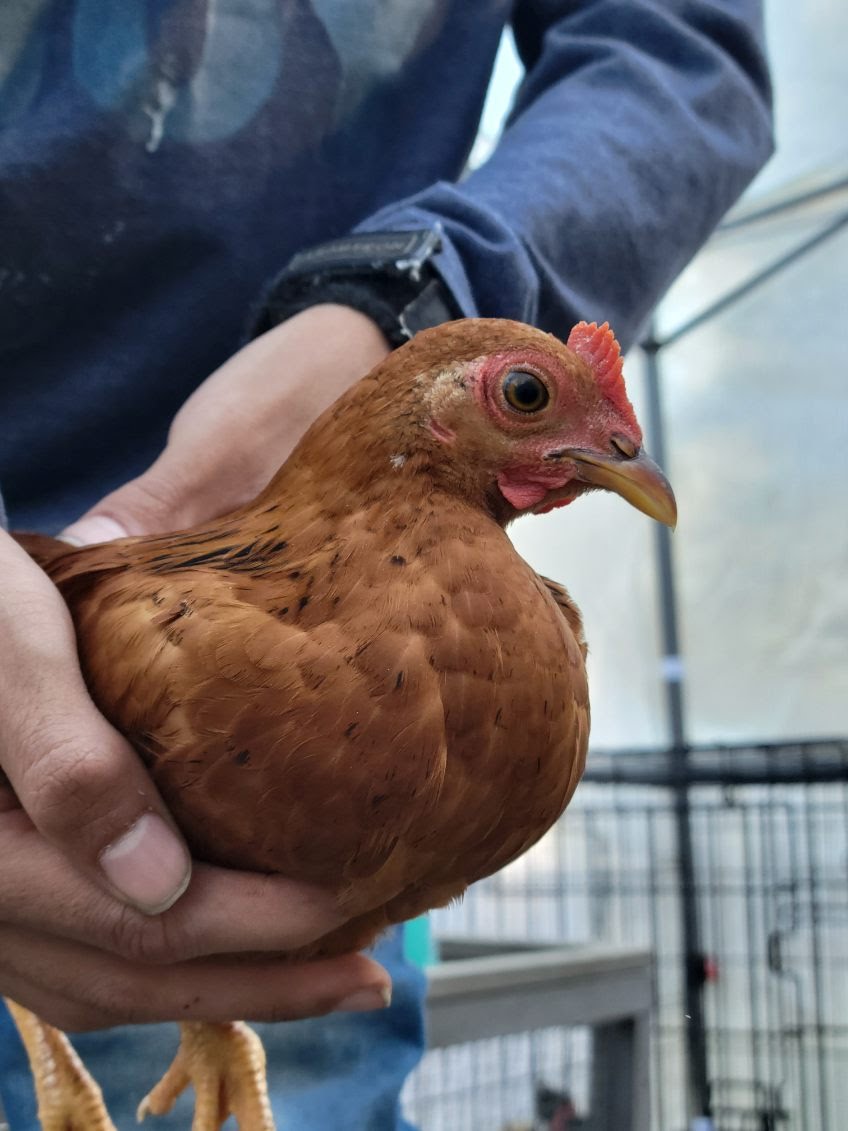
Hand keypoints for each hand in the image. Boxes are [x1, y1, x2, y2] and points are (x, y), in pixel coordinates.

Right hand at [0, 307, 391, 1027]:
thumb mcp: (18, 654)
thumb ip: (70, 763)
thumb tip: (160, 884)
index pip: (141, 926)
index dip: (255, 931)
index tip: (348, 903)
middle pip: (131, 981)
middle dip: (260, 985)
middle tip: (365, 978)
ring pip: (105, 986)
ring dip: (215, 987)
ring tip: (315, 973)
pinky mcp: (11, 882)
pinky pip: (82, 959)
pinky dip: (160, 965)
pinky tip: (222, 946)